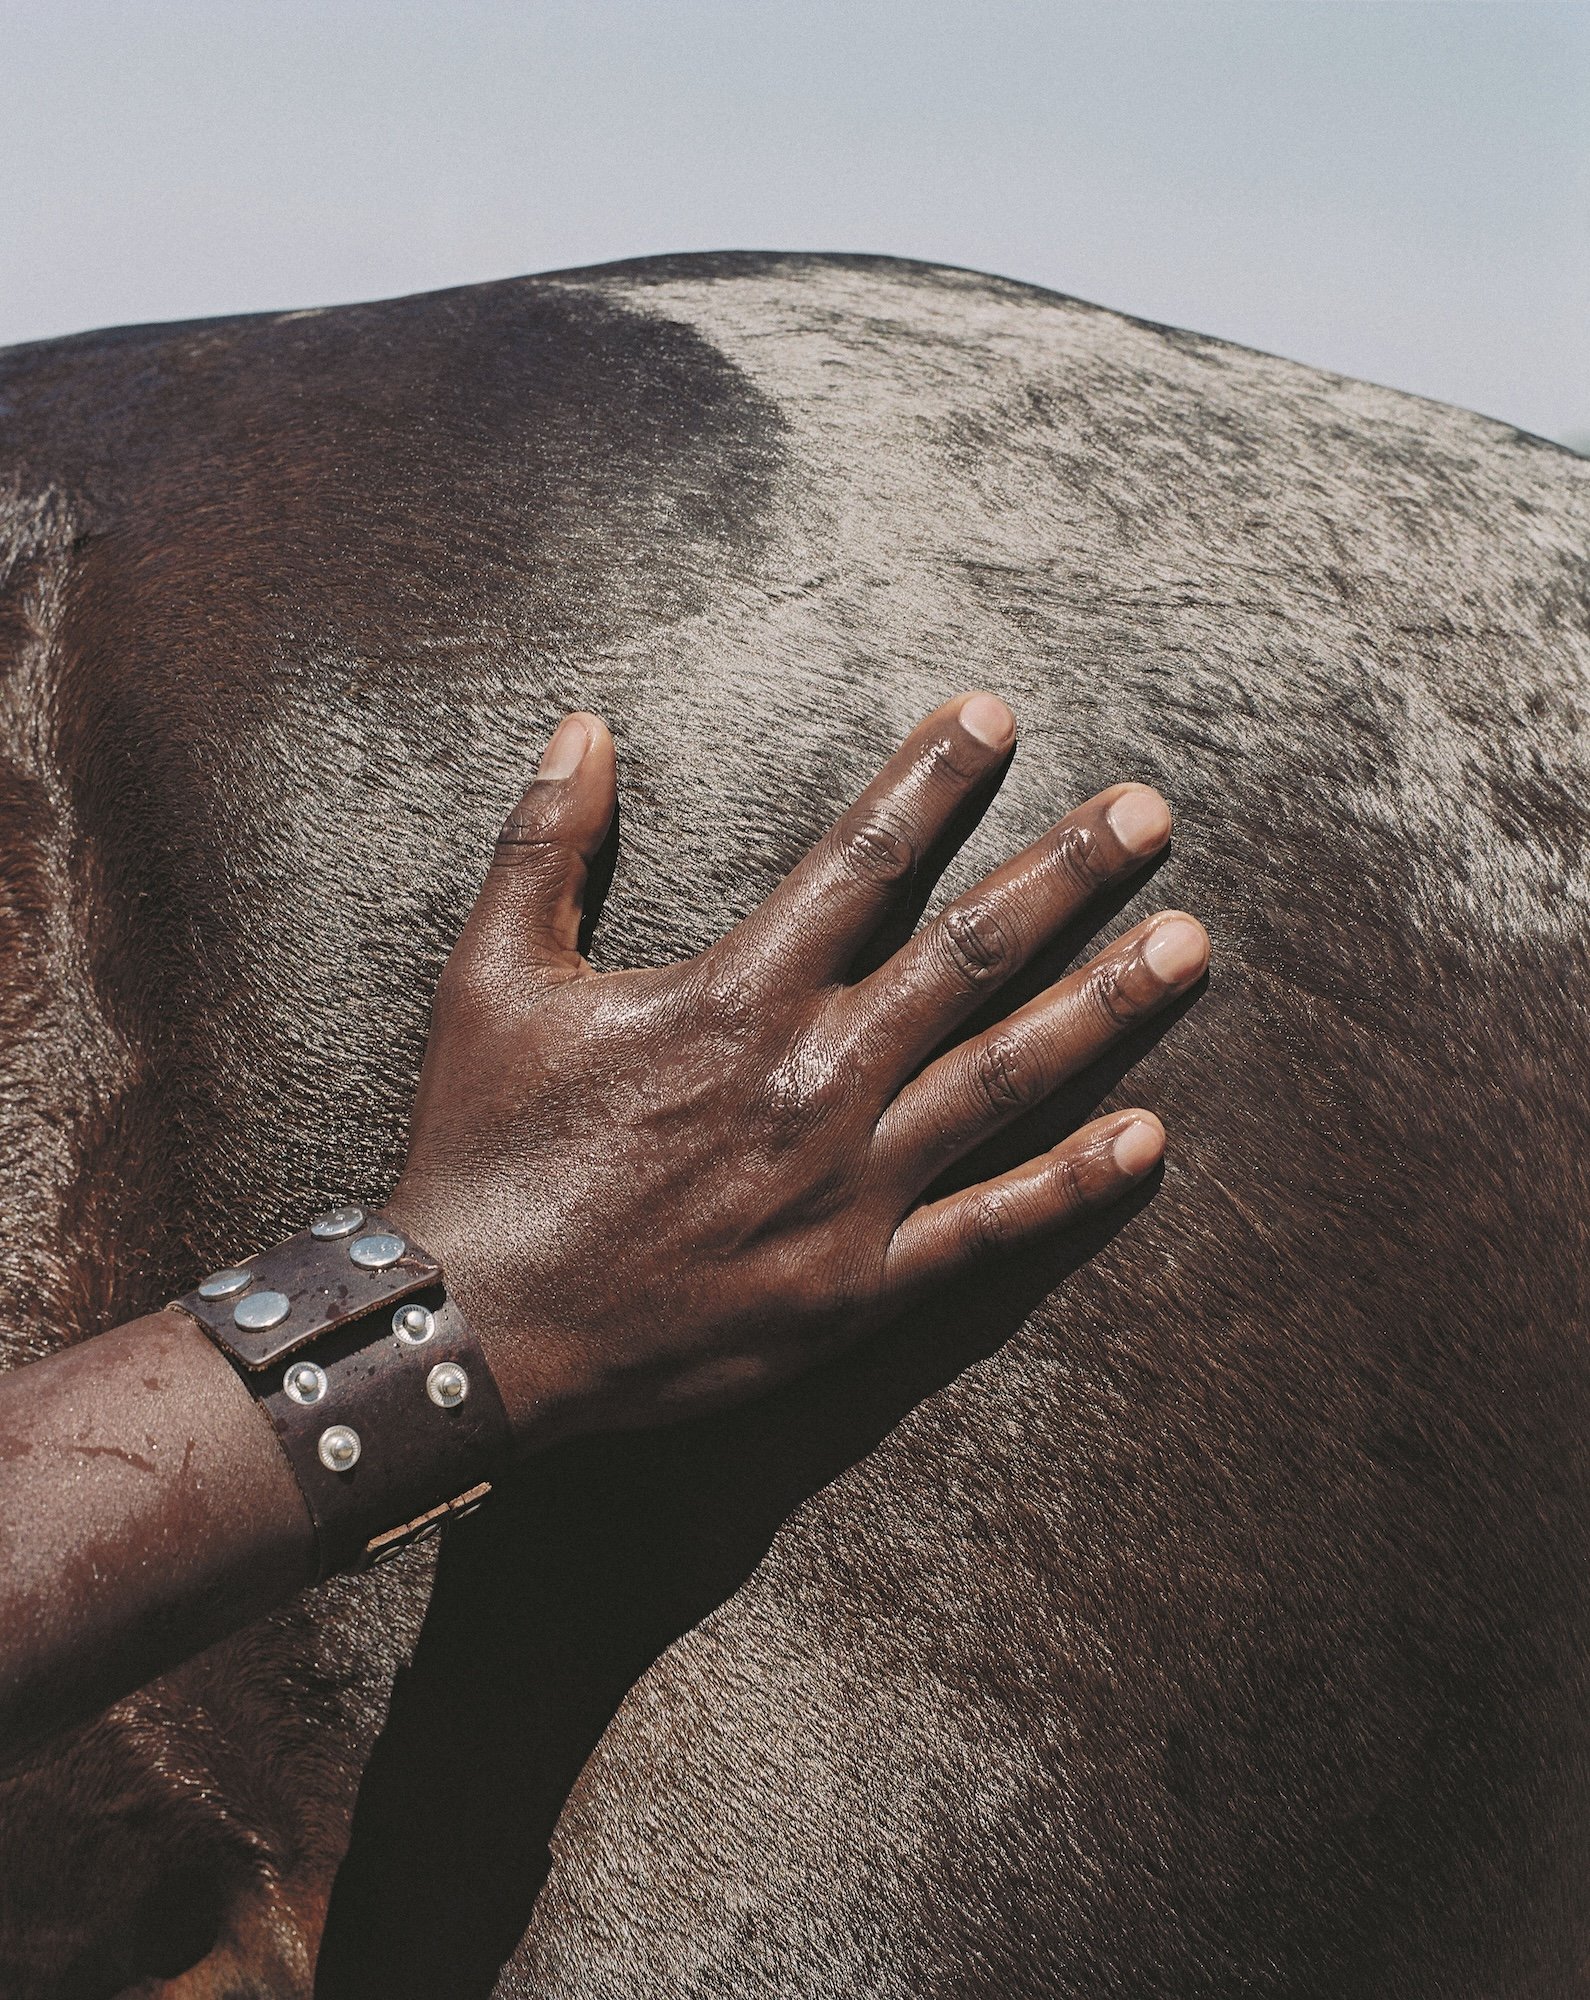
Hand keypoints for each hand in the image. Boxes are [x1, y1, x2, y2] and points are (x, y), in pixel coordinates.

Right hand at [388, 694, 1208, 1448]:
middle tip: (1152, 815)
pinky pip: (986, 1225)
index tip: (997, 715)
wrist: (480, 1330)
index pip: (860, 857)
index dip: (934, 778)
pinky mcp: (858, 1283)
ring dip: (1105, 1006)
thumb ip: (544, 844)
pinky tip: (1148, 1138)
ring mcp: (850, 1184)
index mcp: (737, 994)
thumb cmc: (485, 1148)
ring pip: (1007, 1077)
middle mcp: (815, 1076)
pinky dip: (1071, 1183)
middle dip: (1069, 873)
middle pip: (972, 953)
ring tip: (1189, 947)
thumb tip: (582, 725)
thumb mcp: (492, 975)